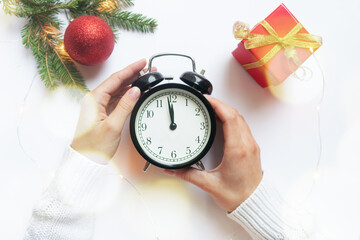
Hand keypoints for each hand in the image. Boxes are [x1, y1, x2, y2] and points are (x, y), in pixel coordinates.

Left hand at [71, 59, 146, 162]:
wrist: (85, 160)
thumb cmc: (93, 146)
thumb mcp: (112, 126)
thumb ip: (125, 106)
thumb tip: (135, 91)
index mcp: (94, 99)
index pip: (115, 79)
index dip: (130, 69)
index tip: (142, 63)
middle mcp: (96, 100)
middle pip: (117, 82)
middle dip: (133, 74)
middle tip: (148, 70)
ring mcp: (100, 106)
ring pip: (118, 90)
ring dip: (132, 84)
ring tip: (146, 79)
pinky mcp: (104, 113)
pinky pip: (118, 99)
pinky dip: (128, 95)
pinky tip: (137, 92)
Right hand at [164, 96, 262, 211]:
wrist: (254, 204)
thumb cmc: (237, 196)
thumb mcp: (209, 185)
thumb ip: (188, 175)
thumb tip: (173, 170)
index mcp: (237, 150)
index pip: (230, 118)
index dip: (218, 105)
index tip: (206, 99)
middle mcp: (247, 144)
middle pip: (235, 114)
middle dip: (220, 104)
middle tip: (206, 101)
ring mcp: (251, 145)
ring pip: (241, 119)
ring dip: (227, 110)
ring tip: (212, 108)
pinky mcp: (252, 148)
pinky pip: (243, 126)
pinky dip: (233, 119)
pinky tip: (224, 121)